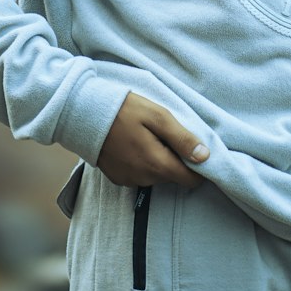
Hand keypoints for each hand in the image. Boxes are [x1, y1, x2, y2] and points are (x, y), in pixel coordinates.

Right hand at [96, 93, 210, 189]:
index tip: (197, 151)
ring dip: (159, 160)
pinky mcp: (117, 179)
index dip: (199, 169)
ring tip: (149, 136)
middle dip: (176, 159)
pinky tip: (135, 143)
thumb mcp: (157, 116)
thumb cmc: (124, 110)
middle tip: (167, 134)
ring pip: (157, 176)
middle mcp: (144, 179)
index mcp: (156, 164)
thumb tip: (205, 157)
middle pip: (173, 176)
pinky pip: (140, 175)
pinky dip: (143, 163)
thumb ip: (182, 138)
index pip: (190, 180)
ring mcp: (129, 180)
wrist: (85, 114)